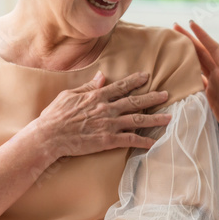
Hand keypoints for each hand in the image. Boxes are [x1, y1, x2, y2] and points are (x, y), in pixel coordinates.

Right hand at [35, 70, 171, 158]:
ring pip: (137, 119)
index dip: (135, 81)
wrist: (49, 136)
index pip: (121, 86)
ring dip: (155, 118)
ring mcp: (108, 124)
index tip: (147, 76)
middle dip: (152, 97)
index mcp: (97, 96)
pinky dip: (143, 141)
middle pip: (135, 101)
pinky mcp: (108, 140)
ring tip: (169, 117)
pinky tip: (154, 143)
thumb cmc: (55, 116)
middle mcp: (106, 108)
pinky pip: (130, 139)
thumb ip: (87, 86)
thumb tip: (101, 76)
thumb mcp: (69, 94)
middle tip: (166, 94)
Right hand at [173, 21, 218, 151]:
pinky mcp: (212, 98)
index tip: (190, 23)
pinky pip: (198, 80)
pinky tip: (180, 70)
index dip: (202, 36)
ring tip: (174, 45)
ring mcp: (217, 87)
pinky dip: (189, 73)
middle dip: (190, 40)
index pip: (213, 49)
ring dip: (188, 54)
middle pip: (203, 54)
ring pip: (200, 65)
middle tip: (174, 28)